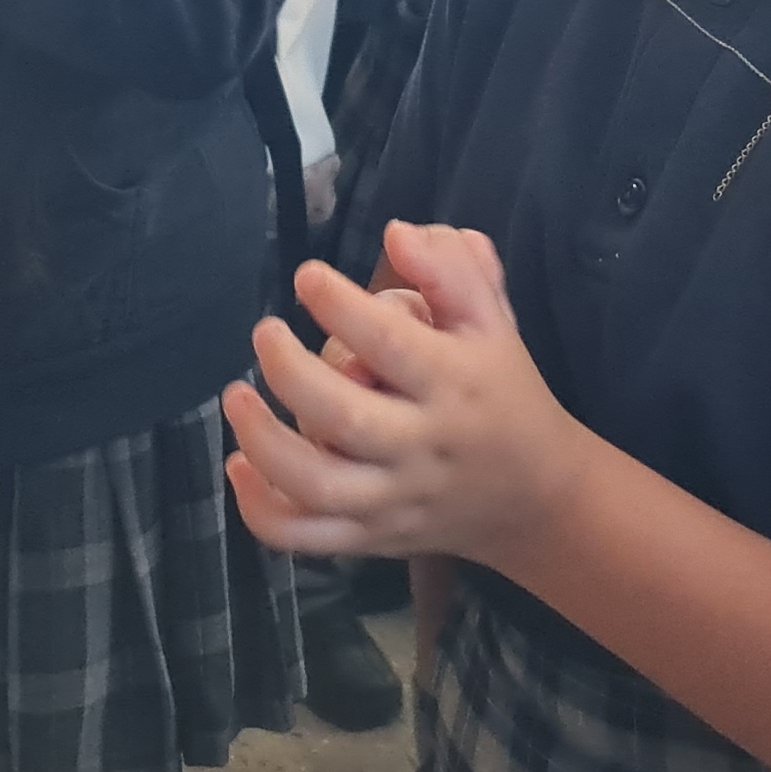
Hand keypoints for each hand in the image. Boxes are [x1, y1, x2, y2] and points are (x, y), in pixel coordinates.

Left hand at [224, 222, 590, 568]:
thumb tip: (397, 233)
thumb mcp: (494, 322)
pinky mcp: (371, 537)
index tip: (308, 277)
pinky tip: (239, 465)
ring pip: (316, 486)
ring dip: (263, 441)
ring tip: (236, 396)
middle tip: (265, 331)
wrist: (534, 497)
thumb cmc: (501, 390)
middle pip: (344, 416)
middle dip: (290, 370)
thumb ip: (452, 269)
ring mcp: (393, 499)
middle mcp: (422, 446)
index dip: (341, 306)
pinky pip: (306, 539)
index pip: (392, 344)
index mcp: (456, 383)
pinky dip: (261, 511)